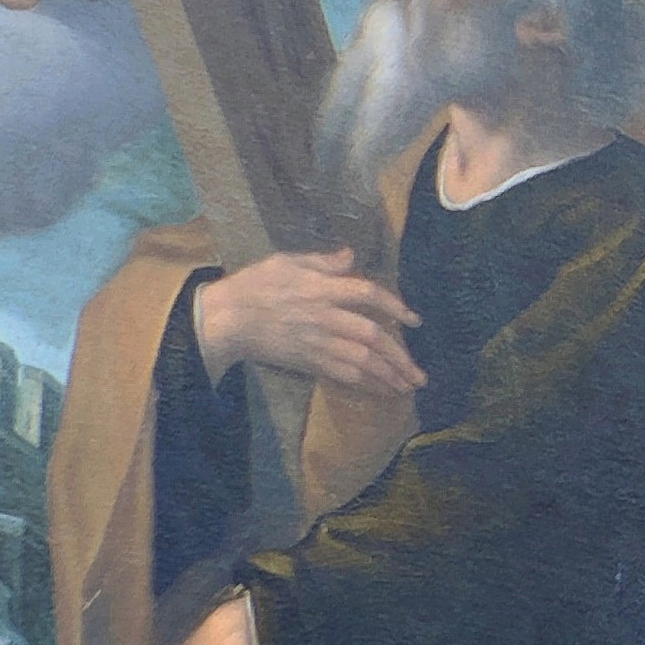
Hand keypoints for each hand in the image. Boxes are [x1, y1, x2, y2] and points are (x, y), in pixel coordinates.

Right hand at [193, 248, 421, 398]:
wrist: (226, 319)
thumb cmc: (254, 285)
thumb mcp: (286, 261)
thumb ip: (322, 261)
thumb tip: (350, 255)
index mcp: (321, 289)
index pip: (367, 294)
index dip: (394, 305)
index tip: (414, 320)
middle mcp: (324, 317)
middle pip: (371, 336)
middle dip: (399, 356)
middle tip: (419, 372)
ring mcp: (316, 342)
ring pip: (360, 361)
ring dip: (388, 375)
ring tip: (408, 386)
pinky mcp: (305, 361)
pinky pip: (341, 374)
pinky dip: (365, 383)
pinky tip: (381, 389)